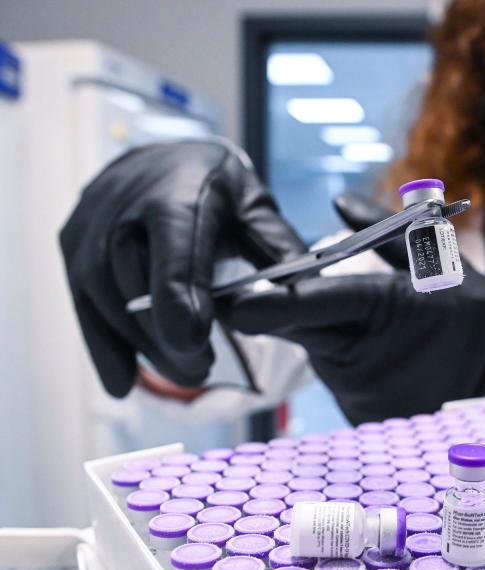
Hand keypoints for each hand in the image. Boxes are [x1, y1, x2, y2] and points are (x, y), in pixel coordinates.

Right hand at [60, 140, 306, 396]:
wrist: (165, 162)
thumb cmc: (220, 192)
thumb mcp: (258, 211)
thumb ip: (278, 251)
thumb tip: (301, 296)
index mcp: (180, 188)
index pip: (172, 243)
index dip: (177, 295)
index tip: (193, 344)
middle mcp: (125, 201)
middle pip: (133, 277)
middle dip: (164, 334)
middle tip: (200, 371)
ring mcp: (91, 220)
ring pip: (102, 295)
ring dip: (140, 345)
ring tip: (183, 375)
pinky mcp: (72, 242)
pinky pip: (81, 302)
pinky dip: (103, 347)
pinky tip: (124, 383)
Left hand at [221, 192, 484, 422]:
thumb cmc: (472, 313)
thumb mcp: (438, 261)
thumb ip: (383, 233)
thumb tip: (340, 203)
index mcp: (381, 309)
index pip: (314, 303)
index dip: (268, 303)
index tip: (228, 303)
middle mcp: (363, 355)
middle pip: (302, 329)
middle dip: (276, 312)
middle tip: (250, 296)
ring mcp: (360, 392)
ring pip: (319, 352)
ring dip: (320, 332)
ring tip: (359, 323)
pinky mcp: (361, 414)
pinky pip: (338, 377)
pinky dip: (344, 359)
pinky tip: (373, 353)